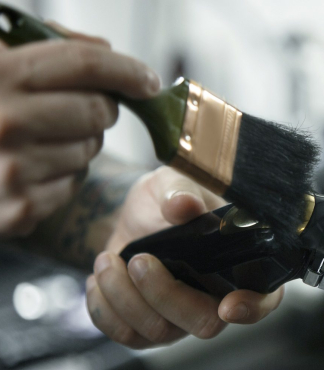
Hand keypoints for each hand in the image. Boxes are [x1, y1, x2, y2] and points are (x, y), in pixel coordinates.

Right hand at [0, 25, 160, 236]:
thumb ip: (47, 46)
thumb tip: (106, 48)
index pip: (84, 63)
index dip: (126, 69)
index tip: (148, 81)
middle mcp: (3, 119)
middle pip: (99, 110)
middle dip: (103, 108)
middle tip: (87, 109)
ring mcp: (12, 167)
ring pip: (90, 149)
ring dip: (82, 142)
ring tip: (47, 138)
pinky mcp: (21, 207)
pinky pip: (73, 183)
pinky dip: (64, 174)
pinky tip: (34, 167)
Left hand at [85, 167, 284, 348]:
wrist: (133, 216)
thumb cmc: (168, 199)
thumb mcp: (174, 182)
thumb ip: (181, 192)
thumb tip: (182, 205)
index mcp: (243, 265)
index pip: (265, 299)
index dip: (252, 308)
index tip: (229, 305)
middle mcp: (218, 299)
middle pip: (204, 323)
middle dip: (165, 295)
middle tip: (139, 260)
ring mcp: (183, 319)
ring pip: (159, 332)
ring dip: (124, 296)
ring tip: (108, 259)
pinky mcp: (148, 329)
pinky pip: (126, 336)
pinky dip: (104, 307)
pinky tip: (100, 278)